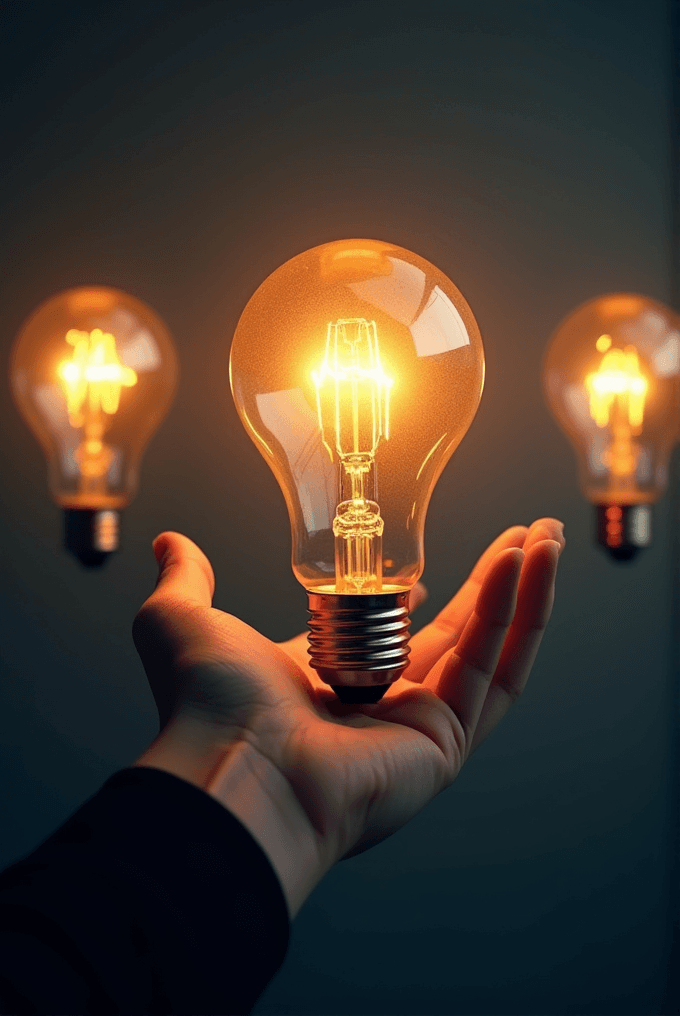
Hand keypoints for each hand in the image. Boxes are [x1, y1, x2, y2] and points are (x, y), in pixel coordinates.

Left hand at [132, 519, 563, 916]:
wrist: (234, 768)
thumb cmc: (207, 705)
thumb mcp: (185, 621)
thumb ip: (187, 578)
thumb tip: (169, 543)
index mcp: (328, 679)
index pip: (389, 637)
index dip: (413, 602)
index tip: (424, 573)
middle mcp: (379, 705)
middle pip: (457, 637)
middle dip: (494, 586)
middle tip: (526, 538)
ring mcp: (418, 725)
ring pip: (490, 649)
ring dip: (524, 591)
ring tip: (547, 538)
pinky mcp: (446, 742)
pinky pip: (495, 668)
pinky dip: (518, 614)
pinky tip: (531, 564)